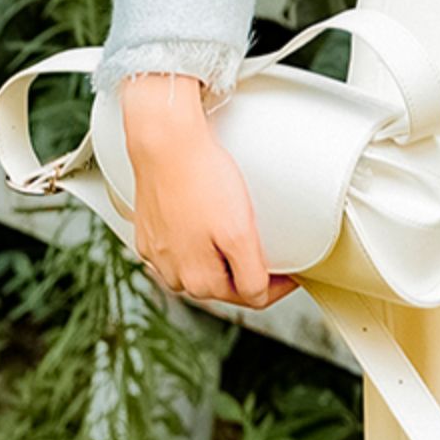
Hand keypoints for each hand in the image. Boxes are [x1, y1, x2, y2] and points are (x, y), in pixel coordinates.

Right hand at [120, 74, 296, 310]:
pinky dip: (195, 239)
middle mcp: (173, 275)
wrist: (165, 142)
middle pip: (225, 285)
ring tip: (233, 229)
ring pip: (201, 266)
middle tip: (265, 245)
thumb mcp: (239, 234)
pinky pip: (180, 247)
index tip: (291, 269)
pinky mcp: (148, 234)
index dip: (278, 284)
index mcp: (199, 282)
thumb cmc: (202, 179)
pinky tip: (203, 219)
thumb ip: (250, 275)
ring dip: (220, 256)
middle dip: (247, 269)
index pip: (251, 297)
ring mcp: (157, 255)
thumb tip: (257, 296)